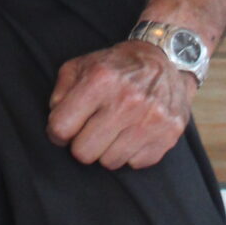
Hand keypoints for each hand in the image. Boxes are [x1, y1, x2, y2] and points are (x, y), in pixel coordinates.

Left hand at [46, 39, 196, 169]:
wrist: (165, 61)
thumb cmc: (117, 67)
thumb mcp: (82, 65)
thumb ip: (61, 91)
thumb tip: (56, 121)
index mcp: (101, 80)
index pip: (61, 127)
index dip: (57, 131)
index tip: (66, 128)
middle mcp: (127, 100)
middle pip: (84, 153)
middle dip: (82, 144)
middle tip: (91, 130)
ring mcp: (151, 119)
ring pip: (109, 162)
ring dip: (107, 150)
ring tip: (114, 130)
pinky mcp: (168, 135)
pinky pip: (135, 163)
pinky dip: (131, 153)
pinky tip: (133, 133)